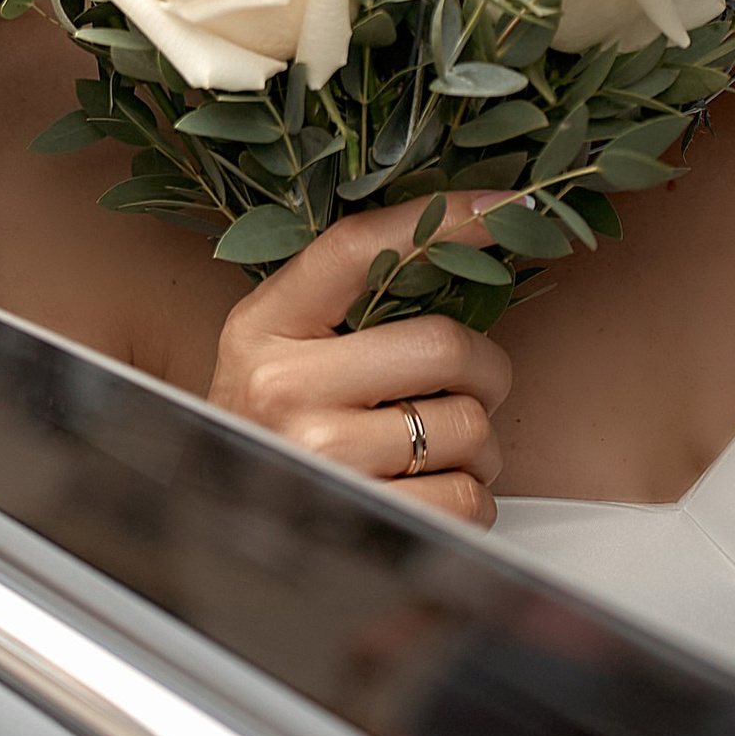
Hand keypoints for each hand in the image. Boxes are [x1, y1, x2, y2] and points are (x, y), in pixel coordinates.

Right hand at [208, 197, 514, 526]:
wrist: (229, 532)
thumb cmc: (274, 432)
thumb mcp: (281, 350)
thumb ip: (350, 302)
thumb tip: (470, 235)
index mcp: (263, 328)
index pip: (357, 249)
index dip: (441, 220)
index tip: (505, 203)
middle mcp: (284, 389)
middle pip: (446, 346)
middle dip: (484, 370)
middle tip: (464, 386)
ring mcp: (323, 459)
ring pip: (470, 428)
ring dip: (477, 446)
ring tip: (431, 452)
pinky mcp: (365, 522)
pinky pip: (468, 498)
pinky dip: (468, 500)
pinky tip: (426, 494)